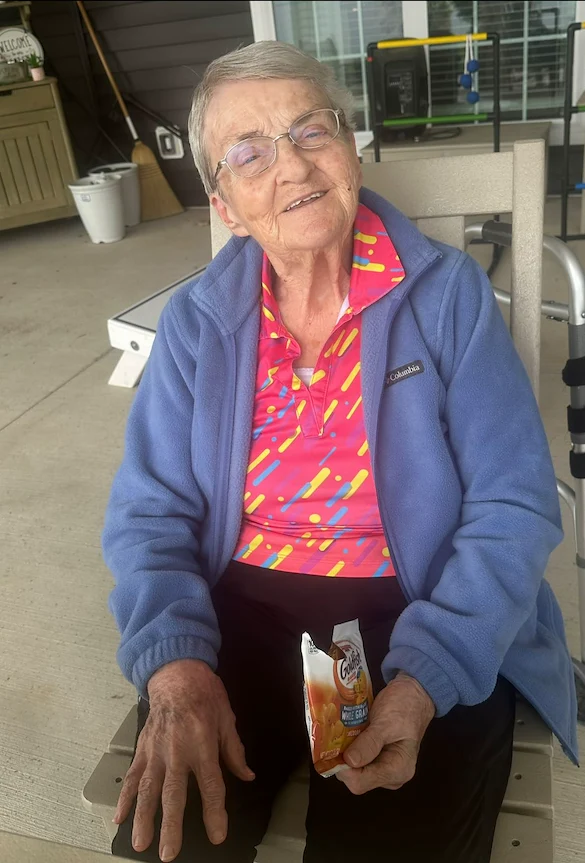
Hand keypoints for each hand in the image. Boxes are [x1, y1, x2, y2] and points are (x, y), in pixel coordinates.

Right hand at [113, 659, 253, 861]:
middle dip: (171, 825)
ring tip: (140, 843)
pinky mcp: (142, 748)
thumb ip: (234, 751)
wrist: (176, 672)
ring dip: (143, 818)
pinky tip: (120, 817)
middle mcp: (177, 752)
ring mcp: (156, 751)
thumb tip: (246, 775)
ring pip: (147, 790)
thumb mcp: (227, 718)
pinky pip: (132, 776)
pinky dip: (124, 797)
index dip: (214, 812)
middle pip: (173, 795)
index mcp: (202, 745)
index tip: (217, 835)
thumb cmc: (205, 693)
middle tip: (168, 853)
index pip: (211, 786)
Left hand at [337, 672, 434, 794]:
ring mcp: (383, 767)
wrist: (413, 694)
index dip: (344, 768)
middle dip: (343, 760)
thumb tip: (349, 762)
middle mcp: (391, 775)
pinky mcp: (376, 758)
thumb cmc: (405, 706)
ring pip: (354, 769)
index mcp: (398, 770)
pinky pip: (357, 759)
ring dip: (344, 752)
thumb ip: (370, 743)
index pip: (361, 782)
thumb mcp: (387, 722)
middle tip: (333, 737)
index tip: (332, 748)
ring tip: (339, 733)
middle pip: (356, 778)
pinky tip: (344, 734)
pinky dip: (349, 747)